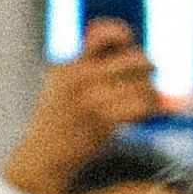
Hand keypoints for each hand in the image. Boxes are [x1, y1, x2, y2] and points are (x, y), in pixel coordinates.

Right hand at [1, 23, 168, 193]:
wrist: (40, 160)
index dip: (123, 34)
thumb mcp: (60, 88)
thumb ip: (87, 69)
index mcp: (69, 65)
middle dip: (147, 67)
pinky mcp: (102, 119)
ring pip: (142, 84)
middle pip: (133, 58)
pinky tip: (145, 114)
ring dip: (152, 93)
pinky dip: (150, 108)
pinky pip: (141, 105)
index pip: (103, 33)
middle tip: (148, 77)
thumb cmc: (56, 126)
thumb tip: (131, 58)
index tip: (129, 46)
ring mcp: (90, 97)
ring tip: (149, 101)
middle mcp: (79, 76)